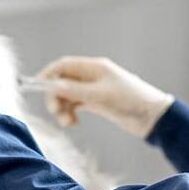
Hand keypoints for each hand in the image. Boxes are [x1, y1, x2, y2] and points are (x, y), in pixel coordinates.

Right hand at [38, 56, 173, 137]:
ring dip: (63, 109)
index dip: (48, 75)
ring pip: (67, 95)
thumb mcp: (101, 96)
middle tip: (57, 113)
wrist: (152, 117)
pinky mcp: (96, 102)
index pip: (63, 66)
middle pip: (62, 82)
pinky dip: (71, 113)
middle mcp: (91, 76)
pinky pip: (75, 105)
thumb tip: (53, 86)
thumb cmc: (131, 101)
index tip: (36, 88)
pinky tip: (74, 123)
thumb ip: (76, 91)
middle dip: (55, 97)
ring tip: (68, 123)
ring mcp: (93, 89)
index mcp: (94, 68)